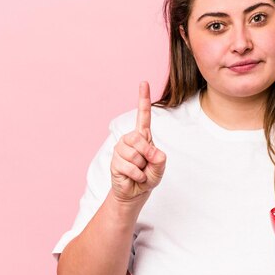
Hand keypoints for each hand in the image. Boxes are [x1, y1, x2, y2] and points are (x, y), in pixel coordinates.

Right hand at [110, 81, 166, 202]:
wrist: (135, 192)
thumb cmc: (148, 176)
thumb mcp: (160, 167)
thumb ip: (160, 159)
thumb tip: (153, 152)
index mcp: (143, 136)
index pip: (143, 115)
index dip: (143, 99)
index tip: (144, 83)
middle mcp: (130, 139)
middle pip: (138, 138)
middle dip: (147, 153)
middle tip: (147, 164)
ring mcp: (121, 149)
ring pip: (134, 154)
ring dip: (141, 167)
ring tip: (139, 171)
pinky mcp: (114, 161)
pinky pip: (129, 167)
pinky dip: (136, 175)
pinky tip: (134, 177)